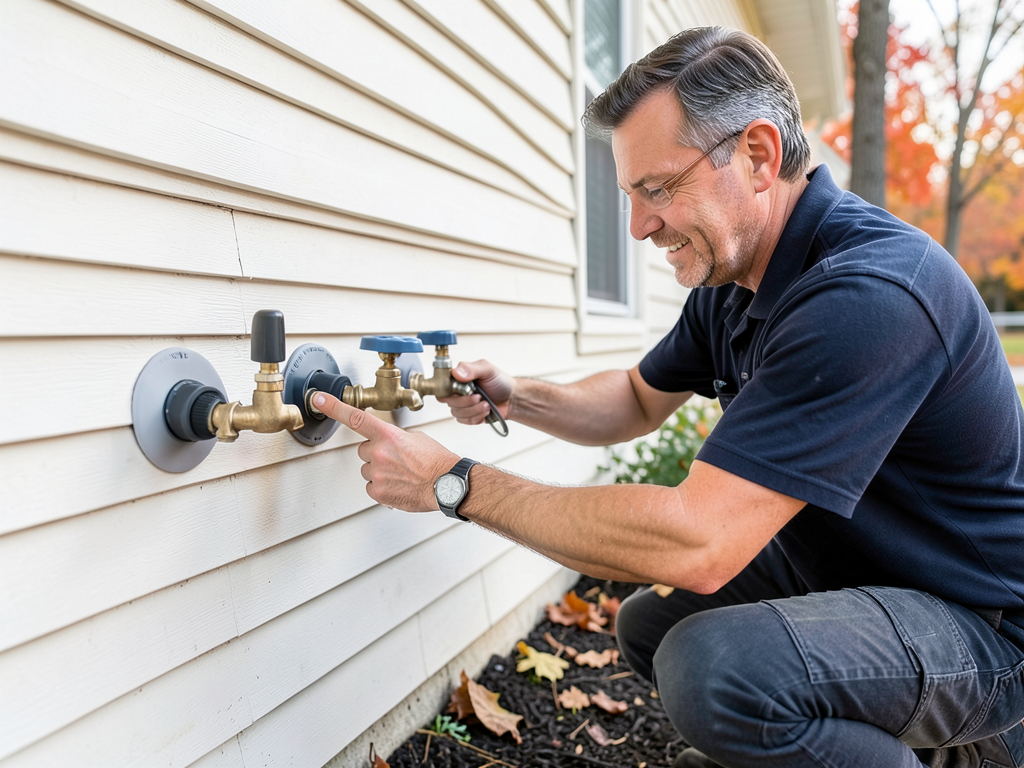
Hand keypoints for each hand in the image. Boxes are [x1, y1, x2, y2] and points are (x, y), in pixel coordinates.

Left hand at [311, 392, 458, 511]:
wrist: (447, 484)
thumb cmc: (437, 461)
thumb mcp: (416, 438)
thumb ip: (394, 437)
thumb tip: (386, 442)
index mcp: (388, 435)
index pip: (355, 417)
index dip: (334, 407)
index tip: (319, 399)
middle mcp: (379, 452)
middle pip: (364, 450)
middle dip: (376, 453)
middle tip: (398, 459)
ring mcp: (376, 473)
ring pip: (368, 469)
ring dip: (380, 470)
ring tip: (402, 473)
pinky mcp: (378, 492)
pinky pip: (371, 486)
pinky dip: (383, 487)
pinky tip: (399, 485)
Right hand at [439, 359, 513, 425]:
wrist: (513, 398)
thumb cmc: (500, 382)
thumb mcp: (487, 369)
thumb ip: (471, 368)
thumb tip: (455, 372)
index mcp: (459, 379)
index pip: (442, 386)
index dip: (447, 391)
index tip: (460, 391)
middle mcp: (458, 392)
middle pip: (449, 402)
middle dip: (466, 401)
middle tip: (480, 397)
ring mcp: (463, 405)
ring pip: (457, 413)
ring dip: (474, 410)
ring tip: (486, 404)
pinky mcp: (468, 417)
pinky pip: (465, 421)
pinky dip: (477, 417)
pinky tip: (486, 411)